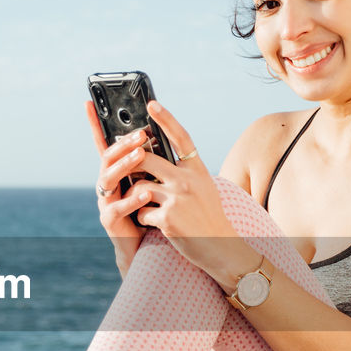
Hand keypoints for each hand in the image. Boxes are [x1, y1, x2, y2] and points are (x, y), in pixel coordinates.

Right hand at [88, 101, 153, 275]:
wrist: (144, 246)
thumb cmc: (149, 210)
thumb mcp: (150, 181)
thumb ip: (150, 162)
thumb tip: (160, 132)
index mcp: (115, 172)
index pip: (104, 143)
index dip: (95, 124)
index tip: (89, 102)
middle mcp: (106, 184)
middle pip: (107, 158)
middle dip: (122, 144)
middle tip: (140, 134)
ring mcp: (105, 202)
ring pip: (108, 179)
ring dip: (125, 165)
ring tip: (140, 156)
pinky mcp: (110, 221)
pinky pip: (118, 208)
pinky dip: (132, 199)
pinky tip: (145, 192)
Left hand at [129, 101, 246, 281]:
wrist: (220, 246)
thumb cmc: (208, 216)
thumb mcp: (203, 187)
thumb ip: (184, 172)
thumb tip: (156, 157)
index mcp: (198, 170)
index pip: (181, 137)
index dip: (166, 118)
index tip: (152, 104)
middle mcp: (188, 180)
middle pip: (146, 159)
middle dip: (132, 164)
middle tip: (129, 170)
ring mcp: (177, 199)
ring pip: (138, 187)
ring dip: (137, 197)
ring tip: (148, 207)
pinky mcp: (167, 218)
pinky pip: (140, 211)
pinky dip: (143, 218)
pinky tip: (155, 224)